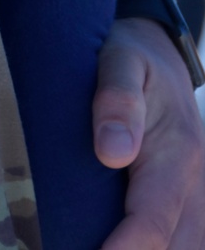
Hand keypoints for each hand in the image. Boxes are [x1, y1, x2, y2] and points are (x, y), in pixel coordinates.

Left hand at [93, 16, 204, 247]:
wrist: (161, 54)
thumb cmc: (133, 55)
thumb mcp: (121, 59)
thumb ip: (118, 100)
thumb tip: (112, 153)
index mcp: (178, 152)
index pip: (154, 220)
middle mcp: (195, 184)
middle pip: (175, 248)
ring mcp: (196, 198)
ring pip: (184, 248)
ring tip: (90, 246)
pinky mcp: (188, 205)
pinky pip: (183, 240)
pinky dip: (156, 248)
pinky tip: (117, 244)